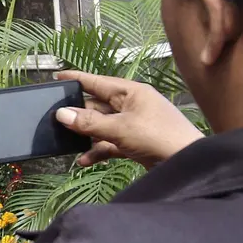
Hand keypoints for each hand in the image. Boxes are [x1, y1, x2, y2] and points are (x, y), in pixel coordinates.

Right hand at [55, 71, 203, 168]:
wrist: (189, 164)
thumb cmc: (158, 137)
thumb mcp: (120, 129)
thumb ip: (88, 123)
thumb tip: (61, 114)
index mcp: (131, 93)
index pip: (98, 82)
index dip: (77, 79)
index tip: (56, 78)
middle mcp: (132, 105)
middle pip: (97, 105)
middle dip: (77, 113)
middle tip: (54, 118)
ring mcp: (134, 125)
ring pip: (102, 126)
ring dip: (86, 135)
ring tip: (65, 141)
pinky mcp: (135, 143)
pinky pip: (110, 143)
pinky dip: (97, 151)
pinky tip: (84, 161)